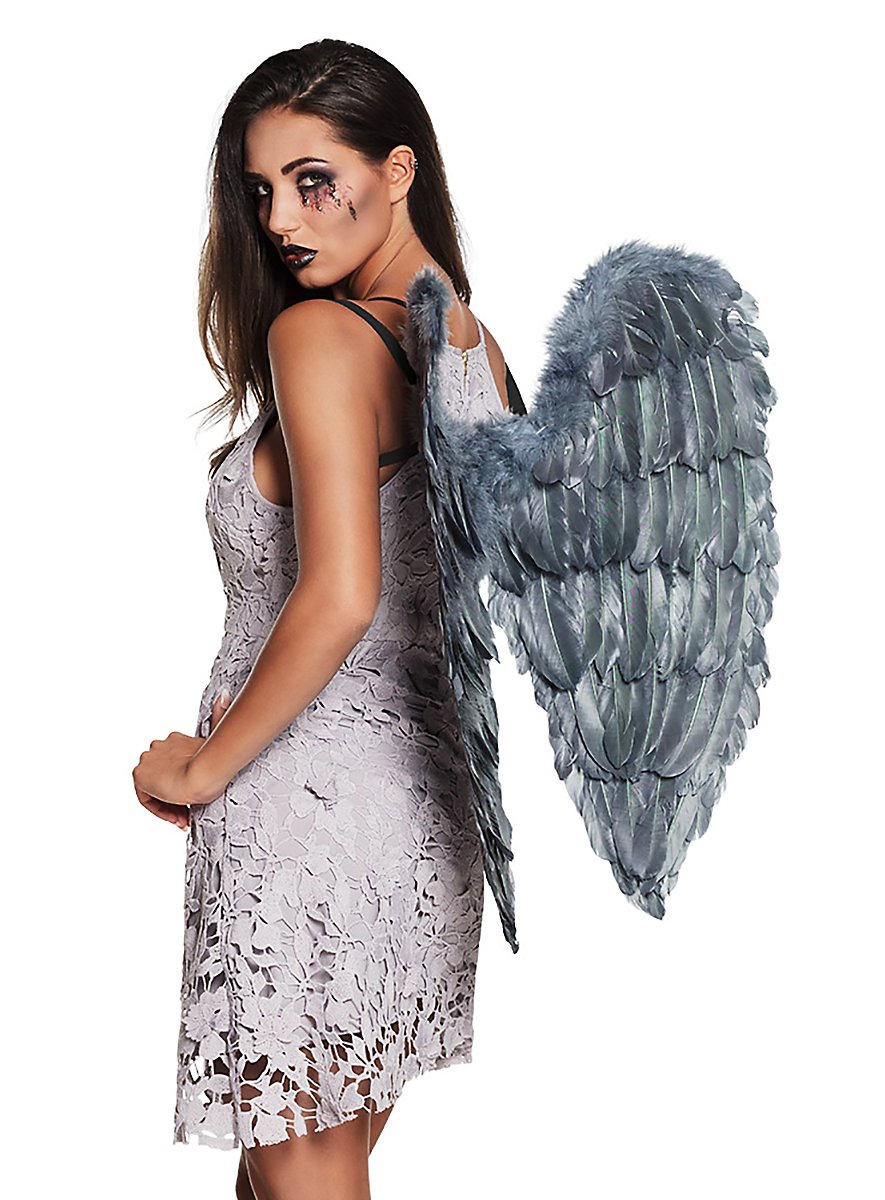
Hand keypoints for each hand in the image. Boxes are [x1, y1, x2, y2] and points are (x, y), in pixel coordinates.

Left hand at [134, 690, 231, 829]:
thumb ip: (221, 717)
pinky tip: (179, 816)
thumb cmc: (218, 760)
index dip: (186, 781)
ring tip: (186, 817)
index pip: (175, 765)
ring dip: (170, 804)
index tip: (198, 795)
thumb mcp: (220, 739)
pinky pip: (146, 798)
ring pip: (155, 788)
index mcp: (176, 740)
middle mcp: (158, 747)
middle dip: (177, 795)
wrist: (204, 772)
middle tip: (192, 812)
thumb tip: (225, 695)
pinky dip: (161, 810)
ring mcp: (148, 760)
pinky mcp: (140, 775)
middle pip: (164, 777)